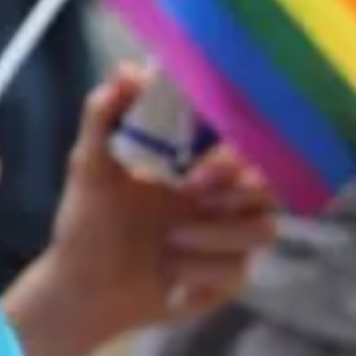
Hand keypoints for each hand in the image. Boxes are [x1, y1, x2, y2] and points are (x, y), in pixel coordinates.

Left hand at [38, 65, 280, 335]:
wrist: (83, 285)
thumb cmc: (90, 219)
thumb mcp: (90, 164)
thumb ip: (105, 115)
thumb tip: (129, 71)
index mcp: (198, 166)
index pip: (245, 145)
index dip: (238, 147)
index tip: (202, 158)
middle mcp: (224, 199)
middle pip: (271, 185)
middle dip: (239, 186)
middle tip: (192, 190)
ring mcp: (230, 240)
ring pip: (265, 230)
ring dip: (216, 234)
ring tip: (169, 240)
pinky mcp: (229, 278)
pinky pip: (239, 272)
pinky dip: (200, 271)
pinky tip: (168, 273)